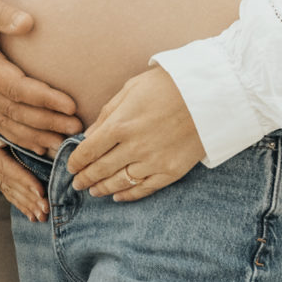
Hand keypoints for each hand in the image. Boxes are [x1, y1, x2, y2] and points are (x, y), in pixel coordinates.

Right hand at [0, 0, 80, 152]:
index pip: (17, 88)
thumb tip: (28, 22)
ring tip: (63, 143)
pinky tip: (38, 146)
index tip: (70, 105)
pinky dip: (19, 137)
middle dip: (48, 122)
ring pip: (7, 124)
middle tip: (77, 128)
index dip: (44, 99)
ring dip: (36, 136)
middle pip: (15, 112)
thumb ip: (1, 14)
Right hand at [0, 116, 47, 221]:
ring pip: (7, 189)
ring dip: (25, 203)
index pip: (5, 167)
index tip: (40, 191)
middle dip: (28, 197)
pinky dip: (19, 201)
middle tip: (46, 209)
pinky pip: (6, 188)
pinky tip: (30, 212)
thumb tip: (1, 144)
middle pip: (7, 182)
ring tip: (41, 215)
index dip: (23, 180)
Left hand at [67, 65, 204, 201]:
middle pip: (101, 169)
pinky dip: (129, 195)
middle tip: (76, 184)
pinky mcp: (172, 171)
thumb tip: (89, 135)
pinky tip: (118, 196)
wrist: (210, 94)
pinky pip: (145, 189)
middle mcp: (134, 147)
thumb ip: (108, 113)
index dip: (76, 161)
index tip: (70, 167)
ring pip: (120, 182)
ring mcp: (153, 161)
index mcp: (121, 124)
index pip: (89, 150)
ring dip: (103, 188)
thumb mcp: (131, 89)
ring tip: (93, 191)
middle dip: (85, 178)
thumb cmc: (168, 84)